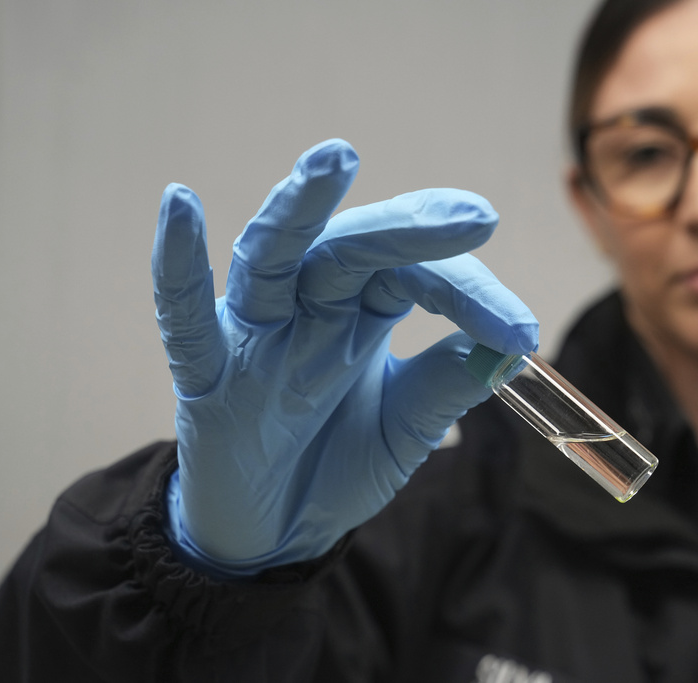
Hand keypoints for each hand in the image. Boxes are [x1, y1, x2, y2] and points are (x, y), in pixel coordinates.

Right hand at [152, 139, 537, 575]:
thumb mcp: (406, 431)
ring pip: (272, 257)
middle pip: (351, 248)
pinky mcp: (205, 375)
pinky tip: (179, 205)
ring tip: (332, 159)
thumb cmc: (337, 465)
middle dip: (407, 229)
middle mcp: (309, 308)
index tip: (521, 331)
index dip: (469, 294)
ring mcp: (255, 335)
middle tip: (470, 217)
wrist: (274, 532)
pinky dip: (177, 265)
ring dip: (299, 209)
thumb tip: (508, 350)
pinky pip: (187, 316)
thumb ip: (446, 387)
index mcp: (362, 312)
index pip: (415, 275)